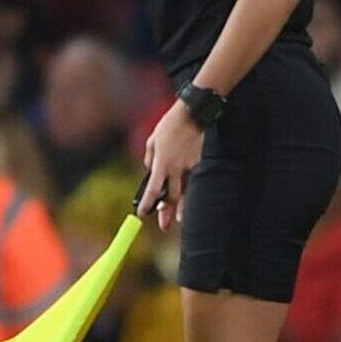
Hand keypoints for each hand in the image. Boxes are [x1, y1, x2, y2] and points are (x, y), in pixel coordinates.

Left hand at [140, 100, 203, 230]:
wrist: (193, 115)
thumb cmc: (169, 126)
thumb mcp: (152, 141)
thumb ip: (150, 160)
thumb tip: (150, 172)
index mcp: (161, 163)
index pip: (154, 190)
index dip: (148, 203)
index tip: (142, 213)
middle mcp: (176, 168)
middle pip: (172, 197)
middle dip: (167, 214)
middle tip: (163, 226)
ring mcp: (190, 167)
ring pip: (185, 192)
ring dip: (180, 208)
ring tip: (178, 220)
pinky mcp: (198, 163)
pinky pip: (190, 178)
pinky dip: (186, 185)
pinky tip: (186, 190)